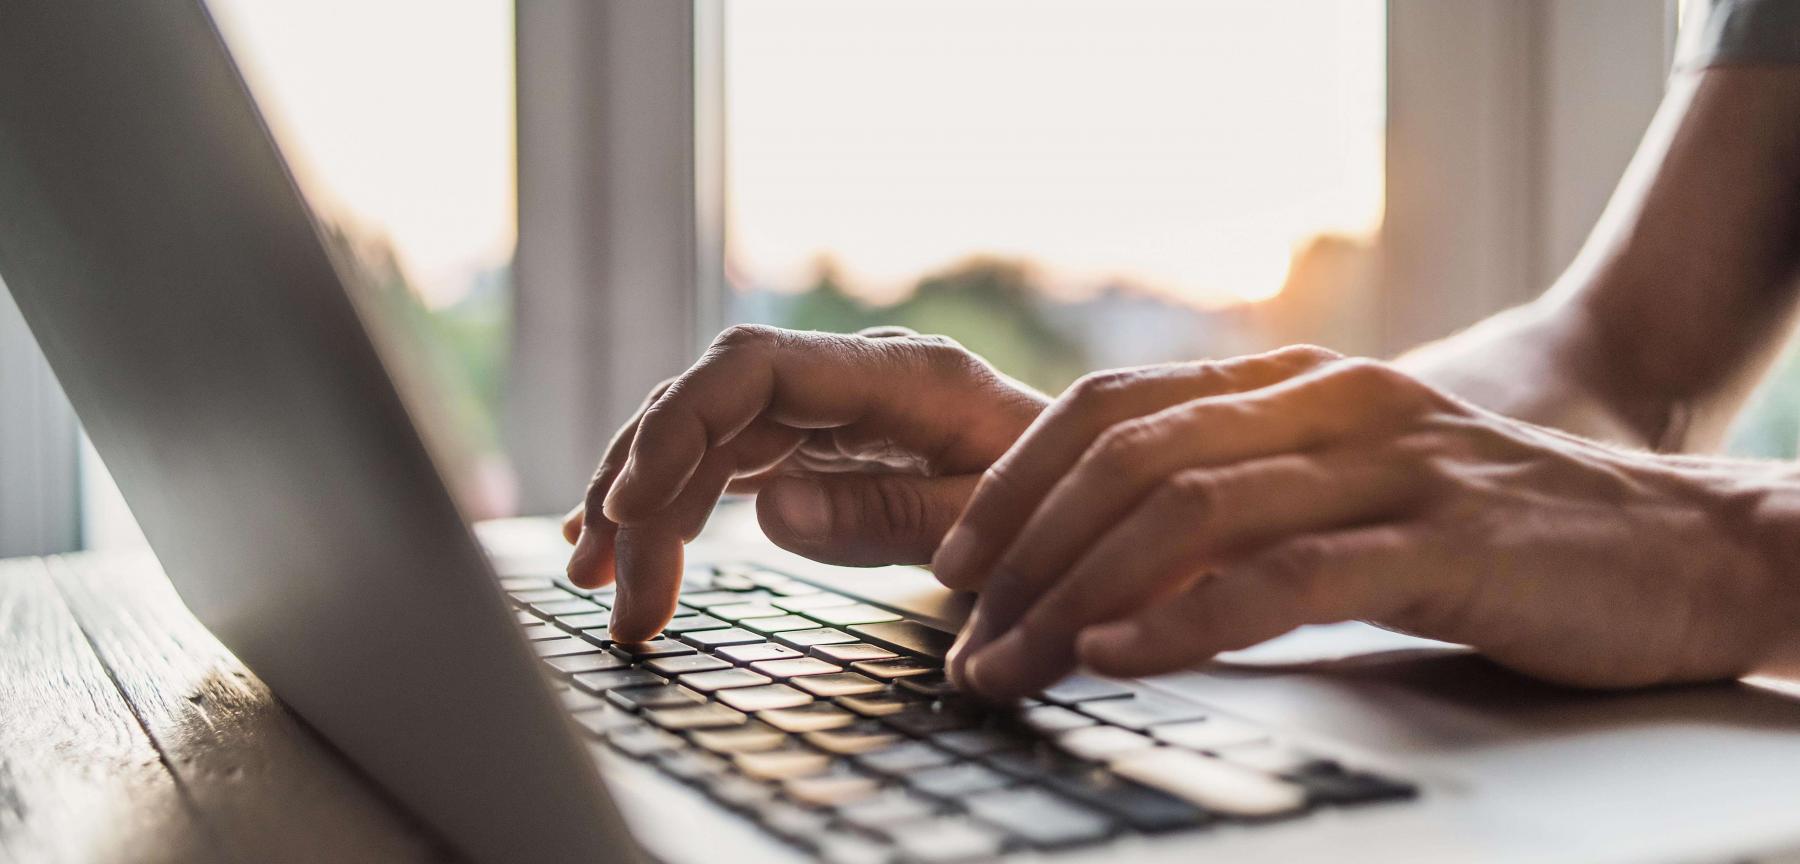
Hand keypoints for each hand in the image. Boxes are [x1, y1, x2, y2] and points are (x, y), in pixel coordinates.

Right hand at [564, 325, 1046, 640]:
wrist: (1100, 494)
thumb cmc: (1063, 504)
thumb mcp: (993, 522)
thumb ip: (892, 515)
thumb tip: (771, 511)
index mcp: (899, 375)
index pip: (752, 369)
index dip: (677, 428)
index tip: (630, 509)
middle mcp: (850, 377)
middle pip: (709, 405)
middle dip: (643, 489)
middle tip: (612, 593)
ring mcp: (829, 408)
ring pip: (703, 434)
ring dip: (642, 503)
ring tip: (600, 586)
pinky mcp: (818, 443)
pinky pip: (726, 461)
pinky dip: (674, 505)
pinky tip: (630, 547)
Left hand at [932, 346, 1799, 699]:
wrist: (1677, 544)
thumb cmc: (1493, 531)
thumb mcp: (1348, 496)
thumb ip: (1243, 507)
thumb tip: (1109, 571)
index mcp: (1292, 386)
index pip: (1111, 407)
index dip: (1015, 481)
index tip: (955, 563)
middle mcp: (1327, 403)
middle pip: (1125, 455)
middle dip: (1023, 550)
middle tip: (966, 637)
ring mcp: (1385, 463)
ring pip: (1186, 511)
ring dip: (1076, 594)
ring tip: (1015, 664)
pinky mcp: (1440, 538)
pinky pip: (1285, 573)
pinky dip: (1187, 617)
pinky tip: (1121, 655)